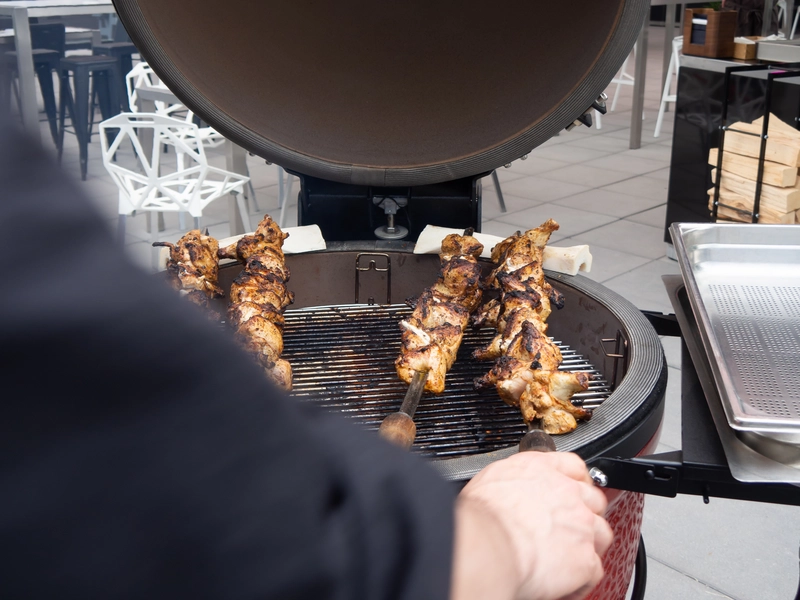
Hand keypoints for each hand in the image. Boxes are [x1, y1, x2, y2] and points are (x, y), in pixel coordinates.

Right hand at [451, 452, 611, 599]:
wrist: (488, 545)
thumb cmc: (481, 516)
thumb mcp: (491, 480)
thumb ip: (512, 482)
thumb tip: (509, 492)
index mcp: (541, 469)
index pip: (573, 466)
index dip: (576, 481)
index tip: (573, 490)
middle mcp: (566, 493)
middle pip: (594, 499)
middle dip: (585, 514)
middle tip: (569, 529)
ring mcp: (581, 525)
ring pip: (601, 534)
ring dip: (588, 546)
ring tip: (568, 559)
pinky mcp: (585, 559)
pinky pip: (594, 570)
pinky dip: (582, 580)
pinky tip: (565, 584)